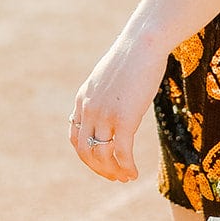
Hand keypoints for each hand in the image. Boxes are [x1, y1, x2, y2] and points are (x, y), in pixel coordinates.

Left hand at [68, 38, 157, 183]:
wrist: (143, 43)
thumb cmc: (133, 56)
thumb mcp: (109, 76)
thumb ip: (105, 93)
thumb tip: (114, 101)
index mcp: (82, 99)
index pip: (76, 137)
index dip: (86, 156)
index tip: (101, 163)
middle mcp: (89, 109)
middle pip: (86, 151)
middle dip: (99, 168)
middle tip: (114, 177)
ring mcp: (105, 115)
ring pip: (102, 155)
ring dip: (113, 171)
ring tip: (126, 177)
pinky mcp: (124, 119)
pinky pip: (121, 152)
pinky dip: (126, 167)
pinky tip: (134, 173)